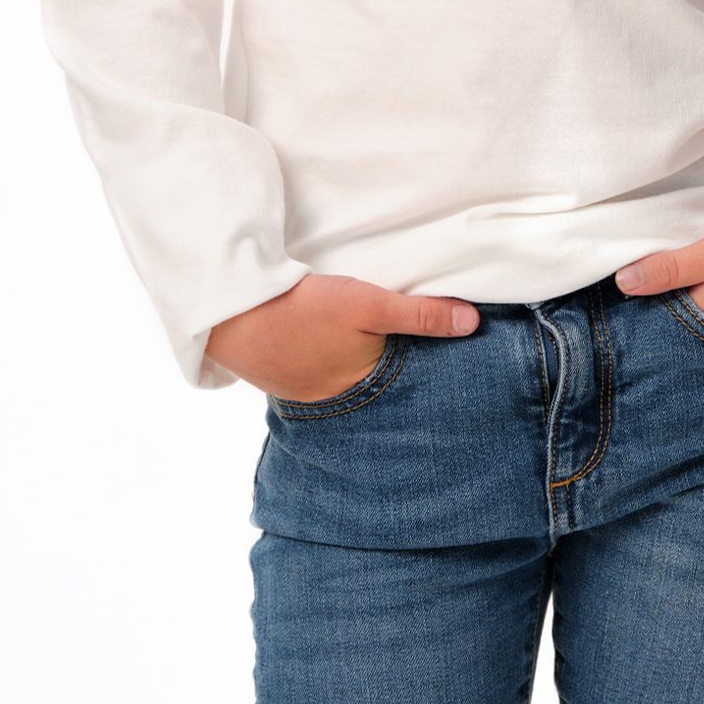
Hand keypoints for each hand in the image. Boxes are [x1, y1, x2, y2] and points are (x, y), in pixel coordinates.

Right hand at [205, 273, 479, 400]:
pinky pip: (320, 372)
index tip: (454, 374)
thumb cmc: (303, 311)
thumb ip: (420, 314)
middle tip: (421, 365)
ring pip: (349, 380)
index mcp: (362, 386)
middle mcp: (336, 398)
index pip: (408, 388)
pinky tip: (334, 347)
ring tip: (380, 353)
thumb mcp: (369, 305)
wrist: (230, 314)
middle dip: (398, 378)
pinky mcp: (284, 375)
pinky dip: (332, 361)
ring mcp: (307, 391)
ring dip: (362, 367)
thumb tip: (473, 323)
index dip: (429, 379)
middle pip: (378, 387)